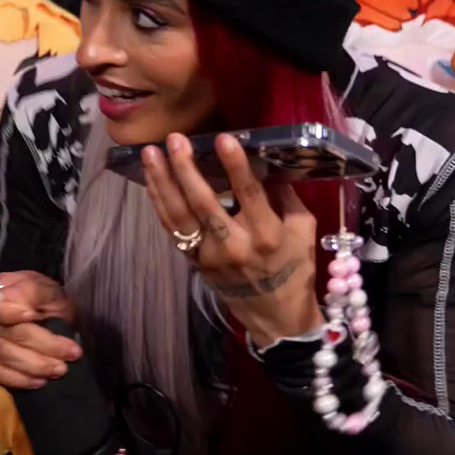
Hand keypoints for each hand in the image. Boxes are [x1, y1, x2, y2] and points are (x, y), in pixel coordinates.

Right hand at [0, 269, 84, 389]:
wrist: (51, 322)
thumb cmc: (48, 303)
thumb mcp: (48, 290)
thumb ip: (34, 292)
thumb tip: (23, 309)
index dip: (7, 310)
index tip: (34, 315)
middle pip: (4, 332)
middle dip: (41, 344)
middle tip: (72, 352)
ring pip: (3, 355)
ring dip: (35, 365)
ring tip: (62, 368)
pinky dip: (20, 380)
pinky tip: (41, 381)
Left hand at [143, 133, 324, 346]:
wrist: (275, 316)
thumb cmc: (294, 270)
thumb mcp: (304, 232)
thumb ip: (288, 197)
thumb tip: (270, 163)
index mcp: (266, 235)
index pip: (248, 194)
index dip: (235, 165)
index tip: (223, 138)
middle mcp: (234, 244)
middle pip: (203, 202)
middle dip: (186, 168)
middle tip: (175, 139)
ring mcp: (209, 255)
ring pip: (179, 214)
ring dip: (162, 181)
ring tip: (150, 153)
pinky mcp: (194, 260)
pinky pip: (171, 227)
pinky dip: (159, 201)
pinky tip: (151, 178)